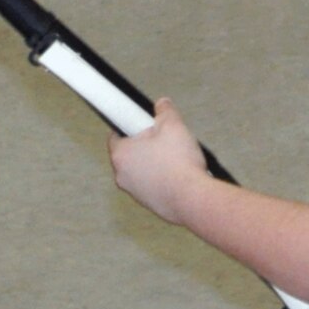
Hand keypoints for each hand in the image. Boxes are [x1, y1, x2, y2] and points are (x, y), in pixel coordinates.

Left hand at [108, 99, 208, 224]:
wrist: (193, 198)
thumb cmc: (178, 164)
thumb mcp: (173, 125)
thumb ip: (164, 111)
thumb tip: (162, 104)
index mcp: (120, 154)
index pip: (115, 135)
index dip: (130, 126)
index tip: (141, 124)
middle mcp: (122, 176)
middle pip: (130, 154)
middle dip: (145, 145)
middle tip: (163, 140)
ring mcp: (135, 192)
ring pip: (141, 171)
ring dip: (154, 164)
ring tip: (175, 159)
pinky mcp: (149, 204)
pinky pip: (153, 186)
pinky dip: (163, 180)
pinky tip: (179, 175)